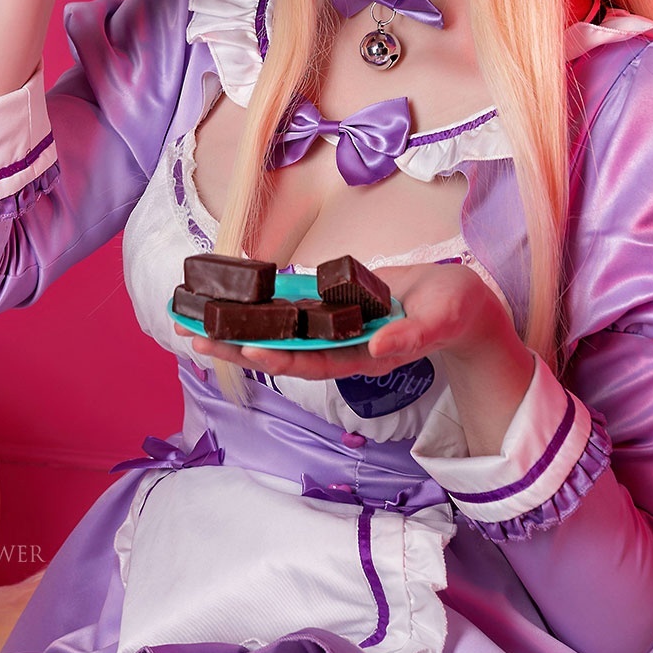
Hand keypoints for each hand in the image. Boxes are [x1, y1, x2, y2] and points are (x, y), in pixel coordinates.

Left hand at [175, 260, 517, 382]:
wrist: (461, 304)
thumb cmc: (454, 313)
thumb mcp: (437, 322)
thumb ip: (409, 337)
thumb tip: (376, 346)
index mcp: (363, 354)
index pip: (311, 361)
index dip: (277, 357)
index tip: (245, 349)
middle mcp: (341, 344)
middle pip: (281, 348)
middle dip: (236, 344)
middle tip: (191, 337)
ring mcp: (336, 325)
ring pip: (280, 328)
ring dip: (240, 323)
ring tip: (197, 317)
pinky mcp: (336, 304)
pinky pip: (295, 304)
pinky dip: (265, 299)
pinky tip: (235, 291)